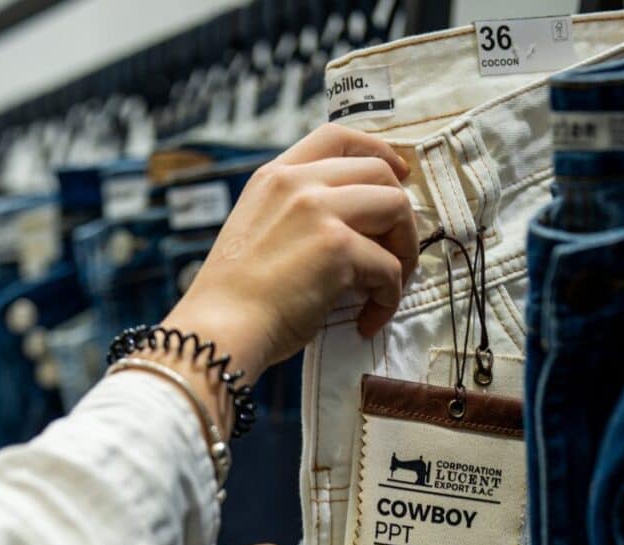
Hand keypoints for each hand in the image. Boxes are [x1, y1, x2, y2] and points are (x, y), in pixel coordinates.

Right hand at [164, 123, 417, 384]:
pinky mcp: (338, 248)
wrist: (219, 329)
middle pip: (379, 171)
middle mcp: (297, 183)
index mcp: (274, 176)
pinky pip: (390, 267)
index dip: (378, 150)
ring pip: (397, 207)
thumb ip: (296, 212)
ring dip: (404, 250)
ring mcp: (318, 211)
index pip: (336, 137)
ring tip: (387, 286)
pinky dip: (388, 298)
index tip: (398, 174)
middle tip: (395, 251)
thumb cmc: (236, 297)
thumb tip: (356, 225)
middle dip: (399, 213)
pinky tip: (368, 319)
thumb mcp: (257, 228)